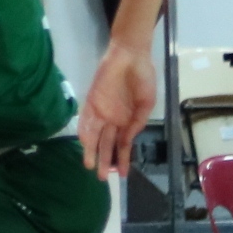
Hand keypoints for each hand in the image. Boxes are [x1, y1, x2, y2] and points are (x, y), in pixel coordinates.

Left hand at [79, 47, 160, 177]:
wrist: (131, 55)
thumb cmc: (143, 78)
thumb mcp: (147, 103)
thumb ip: (137, 122)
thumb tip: (129, 139)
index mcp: (127, 120)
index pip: (123, 145)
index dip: (122, 160)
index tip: (123, 175)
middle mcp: (113, 119)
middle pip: (107, 144)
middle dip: (104, 160)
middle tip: (102, 177)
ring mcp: (101, 110)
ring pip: (95, 135)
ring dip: (92, 150)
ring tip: (90, 166)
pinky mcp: (92, 100)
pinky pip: (87, 118)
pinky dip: (85, 130)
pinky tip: (85, 143)